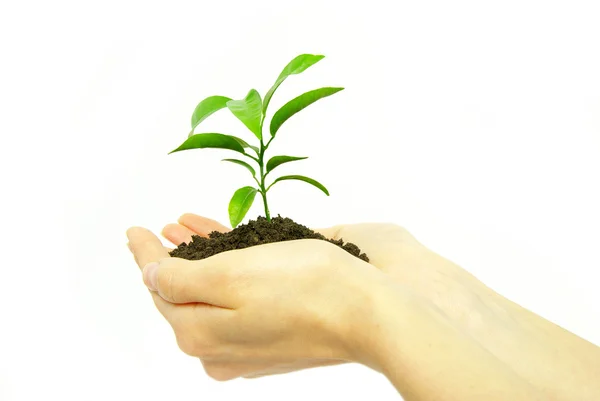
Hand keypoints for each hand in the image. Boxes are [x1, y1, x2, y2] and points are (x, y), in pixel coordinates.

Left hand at [127, 226, 385, 380]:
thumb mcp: (230, 275)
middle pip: (185, 299)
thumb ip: (181, 278)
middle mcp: (217, 351)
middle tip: (158, 232)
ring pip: (212, 299)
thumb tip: (151, 276)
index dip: (146, 255)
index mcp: (199, 335)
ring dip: (200, 265)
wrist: (371, 316)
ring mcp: (246, 349)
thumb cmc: (305, 288)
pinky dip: (229, 278)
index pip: (160, 289)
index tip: (134, 230)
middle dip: (172, 261)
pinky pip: (238, 304)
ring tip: (186, 234)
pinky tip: (228, 258)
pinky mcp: (272, 341)